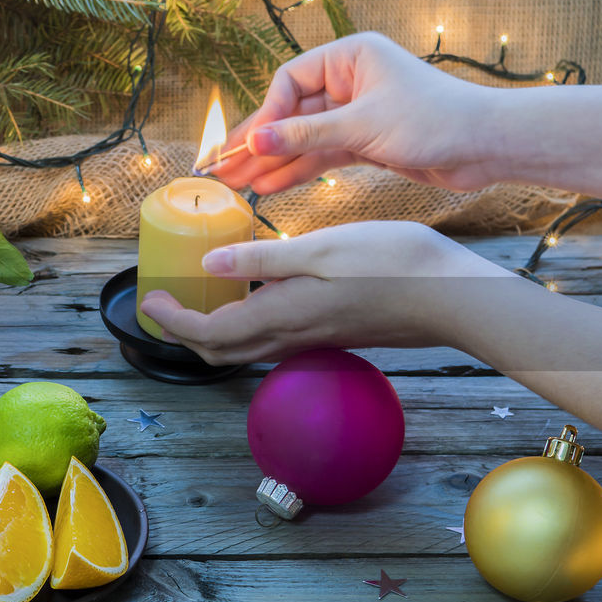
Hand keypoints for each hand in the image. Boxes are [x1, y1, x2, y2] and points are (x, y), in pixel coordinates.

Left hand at [138, 222, 511, 365]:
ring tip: (196, 299)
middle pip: (219, 351)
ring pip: (244, 349)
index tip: (150, 301)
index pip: (207, 333)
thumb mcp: (319, 249)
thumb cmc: (392, 265)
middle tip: (163, 306)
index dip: (171, 322)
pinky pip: (269, 340)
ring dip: (211, 333)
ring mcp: (310, 340)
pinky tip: (249, 295)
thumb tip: (208, 265)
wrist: (451, 296)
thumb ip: (261, 261)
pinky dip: (243, 326)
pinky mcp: (327, 334)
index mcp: (281, 316)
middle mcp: (290, 337)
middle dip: (182, 334)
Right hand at [208, 32, 499, 194]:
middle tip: (222, 169)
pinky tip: (270, 186)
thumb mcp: (361, 126)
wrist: (487, 146)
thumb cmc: (435, 120)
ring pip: (303, 138)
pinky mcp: (365, 141)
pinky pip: (321, 154)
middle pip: (291, 112)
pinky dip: (297, 170)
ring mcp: (356, 112)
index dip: (266, 114)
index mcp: (351, 56)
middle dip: (259, 142)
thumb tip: (255, 142)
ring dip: (272, 161)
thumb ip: (305, 136)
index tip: (248, 145)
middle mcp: (351, 80)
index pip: (290, 81)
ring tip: (238, 185)